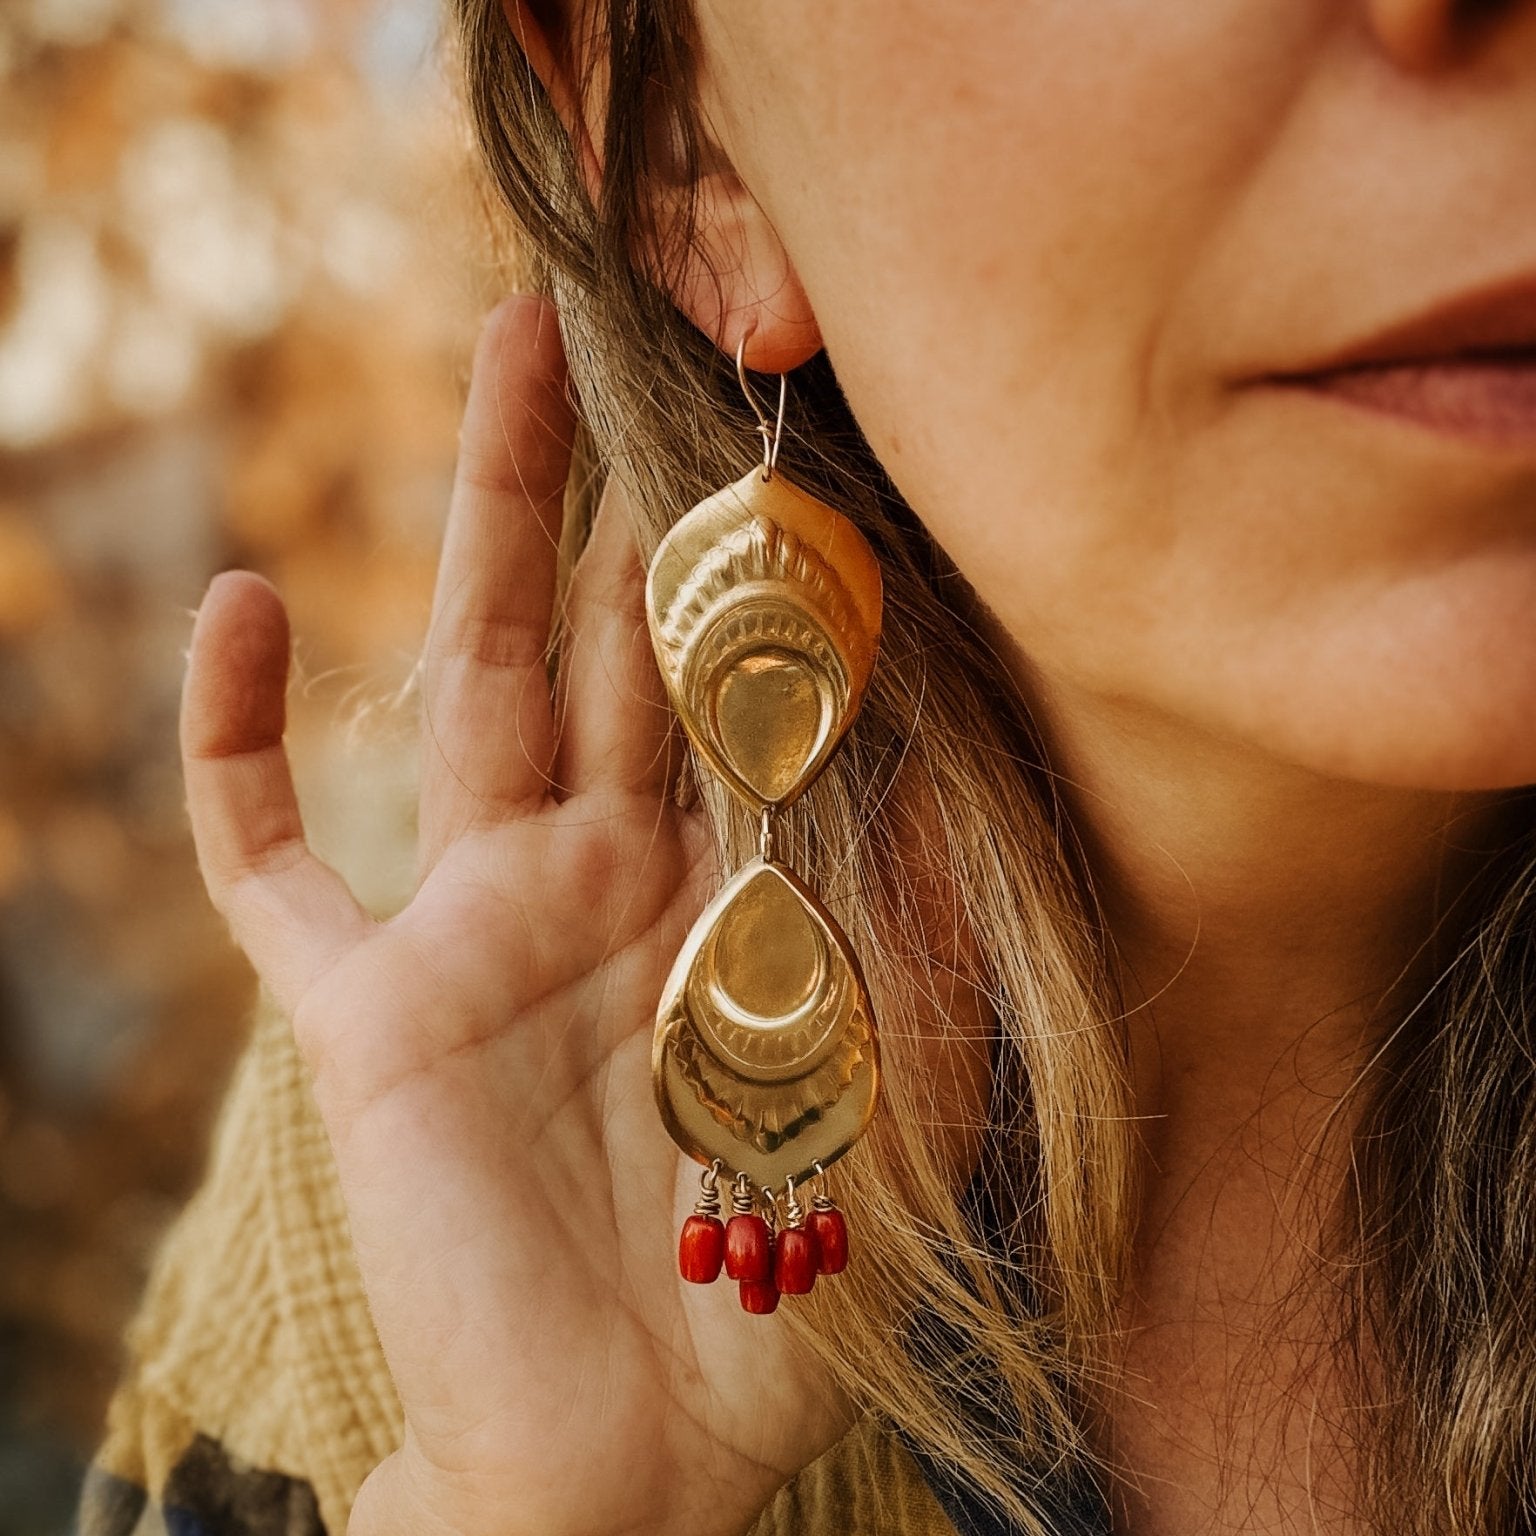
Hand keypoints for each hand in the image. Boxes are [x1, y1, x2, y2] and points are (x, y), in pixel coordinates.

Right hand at [179, 294, 851, 1535]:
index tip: (800, 427)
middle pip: (613, 632)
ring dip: (484, 517)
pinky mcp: (364, 1007)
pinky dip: (237, 742)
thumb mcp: (885, 1108)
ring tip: (498, 350)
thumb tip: (961, 794)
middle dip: (625, 480)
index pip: (742, 689)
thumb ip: (916, 952)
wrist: (633, 1453)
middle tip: (637, 319)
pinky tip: (241, 606)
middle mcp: (596, 875)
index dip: (767, 561)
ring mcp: (471, 926)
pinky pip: (272, 857)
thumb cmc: (772, 1299)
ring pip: (472, 679)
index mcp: (719, 894)